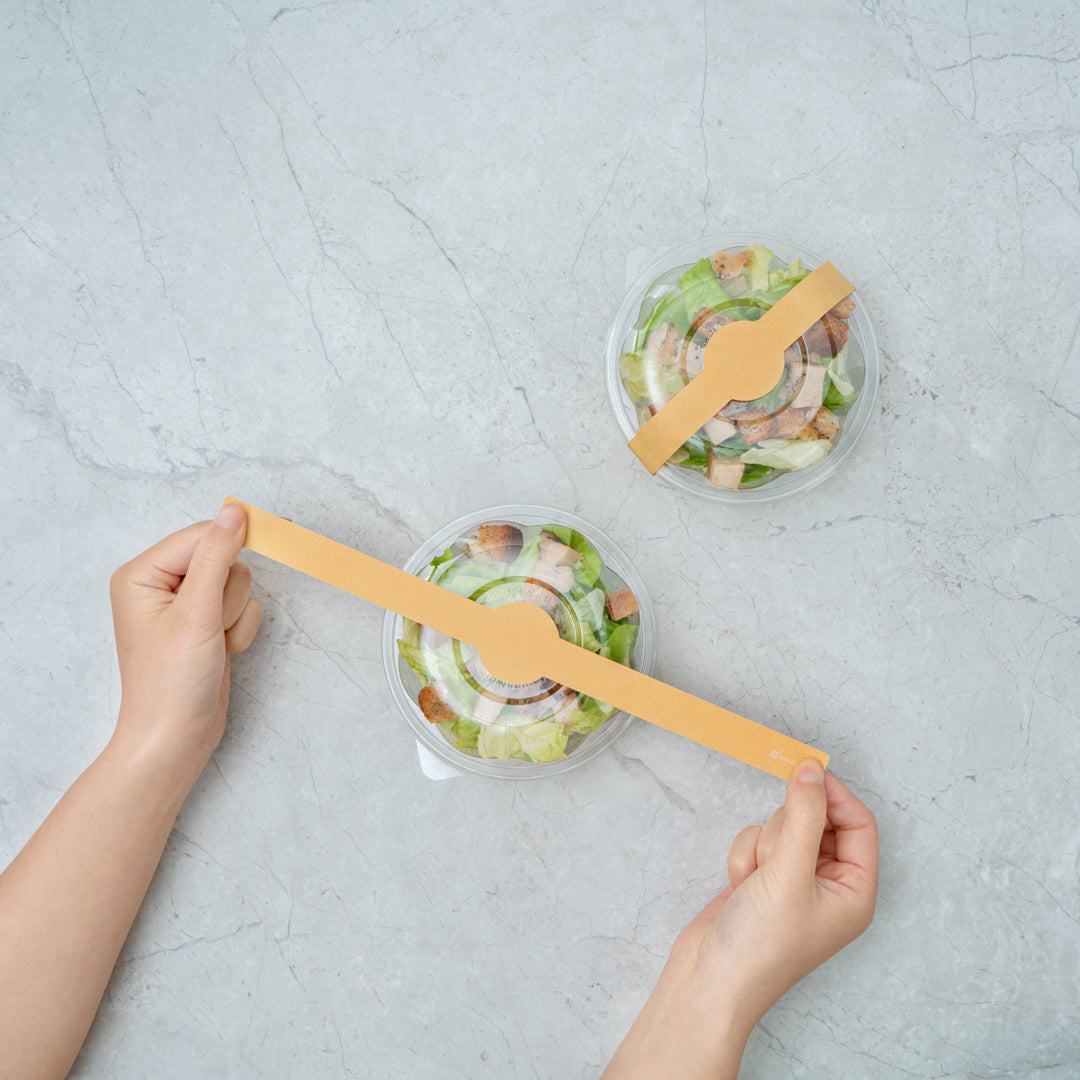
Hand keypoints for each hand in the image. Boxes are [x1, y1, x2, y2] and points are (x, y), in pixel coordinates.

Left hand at [109, 502, 261, 787]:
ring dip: (235, 616)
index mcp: (142, 574)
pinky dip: (240, 631)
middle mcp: (160, 585)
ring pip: (238, 584)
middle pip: (223, 558)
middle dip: (228, 595)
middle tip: (210, 626)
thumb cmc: (170, 683)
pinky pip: (242, 607)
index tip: (280, 532)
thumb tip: (235, 512)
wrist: (175, 739)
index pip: (201, 536)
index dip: (235, 540)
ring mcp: (185, 606)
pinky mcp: (206, 624)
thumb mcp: (196, 613)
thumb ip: (217, 556)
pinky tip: (221, 653)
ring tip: (213, 644)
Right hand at [680, 760, 878, 1026]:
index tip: (806, 771)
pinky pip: (757, 839)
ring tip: (756, 882)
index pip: (859, 825)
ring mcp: (794, 881)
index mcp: (855, 892)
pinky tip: (740, 887)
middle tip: (776, 857)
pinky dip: (744, 857)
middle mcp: (829, 885)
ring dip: (763, 846)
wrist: (709, 980)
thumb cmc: (761, 945)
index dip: (834, 796)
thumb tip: (812, 769)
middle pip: (818, 820)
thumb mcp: (789, 873)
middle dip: (789, 830)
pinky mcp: (763, 879)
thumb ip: (804, 815)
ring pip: (782, 826)